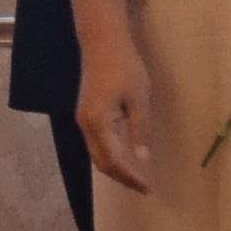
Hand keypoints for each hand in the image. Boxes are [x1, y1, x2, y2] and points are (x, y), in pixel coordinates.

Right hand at [78, 41, 155, 198]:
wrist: (102, 42)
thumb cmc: (124, 66)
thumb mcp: (139, 98)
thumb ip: (139, 130)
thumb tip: (142, 158)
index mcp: (98, 123)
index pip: (114, 160)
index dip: (131, 177)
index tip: (147, 188)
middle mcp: (85, 125)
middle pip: (101, 162)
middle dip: (121, 177)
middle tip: (143, 187)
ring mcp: (83, 120)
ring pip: (96, 154)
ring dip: (115, 168)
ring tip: (136, 176)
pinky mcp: (86, 114)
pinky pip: (96, 144)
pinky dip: (109, 155)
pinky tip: (124, 156)